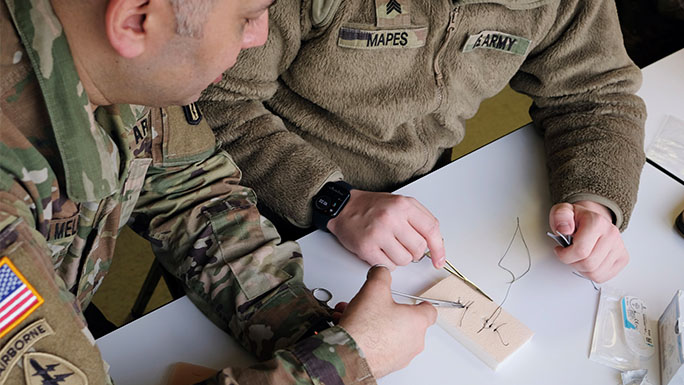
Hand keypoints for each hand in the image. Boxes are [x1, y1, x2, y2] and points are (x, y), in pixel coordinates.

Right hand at [328, 190, 444, 269]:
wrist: (343, 208)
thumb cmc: (372, 207)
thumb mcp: (400, 203)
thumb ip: (420, 220)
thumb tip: (436, 244)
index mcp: (403, 205)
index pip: (431, 229)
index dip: (439, 249)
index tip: (439, 260)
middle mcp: (391, 218)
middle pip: (419, 249)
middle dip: (414, 252)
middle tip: (404, 245)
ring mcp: (378, 233)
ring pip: (404, 260)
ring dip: (400, 258)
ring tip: (389, 246)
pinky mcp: (366, 247)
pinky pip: (388, 266)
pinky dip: (386, 263)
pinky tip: (380, 251)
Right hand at [338, 266, 436, 377]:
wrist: (349, 356)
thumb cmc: (366, 329)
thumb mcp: (374, 289)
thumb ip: (381, 275)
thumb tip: (381, 272)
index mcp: (416, 322)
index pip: (430, 311)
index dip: (422, 303)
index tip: (417, 301)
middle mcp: (413, 342)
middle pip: (406, 322)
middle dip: (388, 312)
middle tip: (374, 306)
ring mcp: (400, 357)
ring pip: (390, 334)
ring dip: (375, 324)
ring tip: (355, 316)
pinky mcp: (386, 366)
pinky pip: (380, 347)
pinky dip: (368, 337)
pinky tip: (352, 329)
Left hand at [549, 200, 628, 282]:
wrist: (592, 219)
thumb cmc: (576, 219)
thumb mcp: (562, 211)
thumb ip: (560, 216)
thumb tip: (565, 228)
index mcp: (597, 222)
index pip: (580, 251)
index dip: (564, 255)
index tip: (560, 250)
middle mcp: (611, 234)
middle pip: (588, 264)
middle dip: (572, 262)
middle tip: (569, 254)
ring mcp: (619, 247)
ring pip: (595, 273)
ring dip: (581, 269)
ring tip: (578, 257)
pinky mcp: (622, 259)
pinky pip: (603, 276)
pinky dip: (591, 273)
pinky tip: (587, 262)